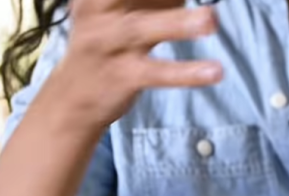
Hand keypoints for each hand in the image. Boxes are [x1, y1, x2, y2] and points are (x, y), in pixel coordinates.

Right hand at [50, 0, 221, 129]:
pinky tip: (215, 71)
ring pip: (142, 29)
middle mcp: (98, 8)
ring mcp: (107, 42)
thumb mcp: (127, 4)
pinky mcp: (121, 75)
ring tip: (211, 20)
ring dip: (178, 24)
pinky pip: (156, 73)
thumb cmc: (112, 37)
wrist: (73, 95)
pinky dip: (186, 72)